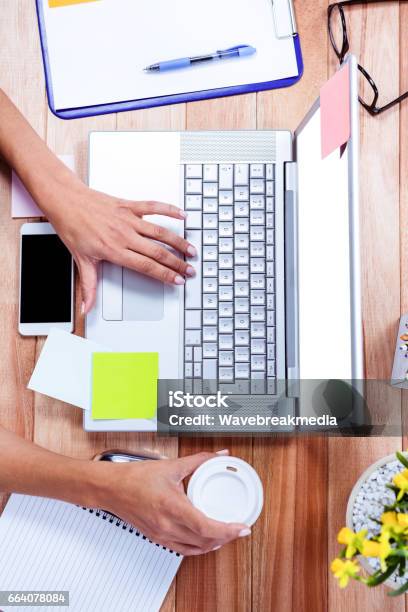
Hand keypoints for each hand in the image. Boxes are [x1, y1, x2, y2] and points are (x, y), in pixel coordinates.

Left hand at [42, 181, 195, 312]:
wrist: (65, 201)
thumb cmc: (73, 227)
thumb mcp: (81, 260)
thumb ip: (88, 287)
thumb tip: (86, 307)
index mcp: (114, 250)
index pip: (146, 266)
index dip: (165, 275)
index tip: (177, 280)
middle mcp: (124, 235)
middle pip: (157, 252)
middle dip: (177, 263)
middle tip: (190, 270)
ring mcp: (128, 219)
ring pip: (160, 232)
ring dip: (178, 241)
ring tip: (191, 250)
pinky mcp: (128, 206)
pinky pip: (153, 207)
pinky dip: (169, 209)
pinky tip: (182, 214)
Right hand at [95, 451, 250, 555]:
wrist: (111, 488)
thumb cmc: (134, 478)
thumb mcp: (171, 466)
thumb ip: (199, 460)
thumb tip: (218, 455)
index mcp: (172, 507)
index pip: (207, 527)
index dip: (228, 530)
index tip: (242, 527)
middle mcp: (167, 526)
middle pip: (205, 541)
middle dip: (226, 537)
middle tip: (238, 528)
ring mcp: (161, 535)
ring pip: (195, 549)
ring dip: (213, 544)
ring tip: (225, 535)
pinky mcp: (157, 538)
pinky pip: (182, 550)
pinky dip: (198, 548)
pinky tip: (204, 541)